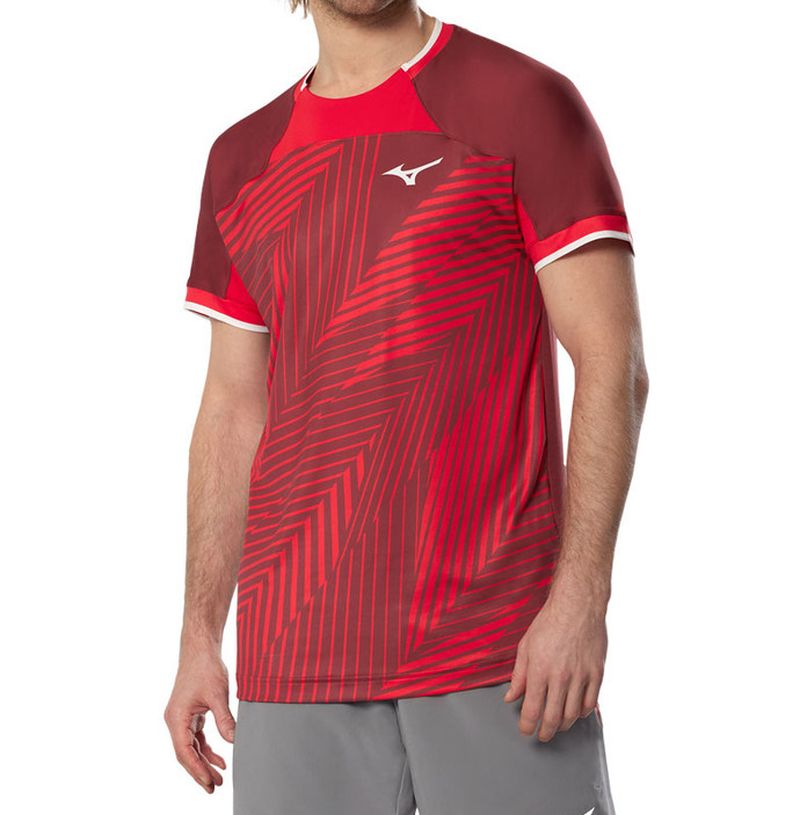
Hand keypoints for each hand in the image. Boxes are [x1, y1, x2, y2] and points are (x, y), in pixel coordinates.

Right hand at [163, 648, 235, 793]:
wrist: (200, 648)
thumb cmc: (205, 667)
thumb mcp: (217, 695)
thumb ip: (225, 720)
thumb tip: (235, 741)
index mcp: (176, 718)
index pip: (185, 752)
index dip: (197, 769)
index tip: (209, 782)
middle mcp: (175, 720)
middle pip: (186, 753)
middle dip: (200, 771)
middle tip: (216, 787)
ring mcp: (182, 717)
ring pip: (192, 747)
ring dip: (205, 761)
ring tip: (220, 777)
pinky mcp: (191, 713)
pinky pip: (197, 737)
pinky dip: (207, 748)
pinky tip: (220, 757)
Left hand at [504, 596, 606, 740]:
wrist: (577, 606)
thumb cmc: (550, 622)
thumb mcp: (526, 646)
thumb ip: (518, 675)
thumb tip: (511, 696)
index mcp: (540, 670)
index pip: (532, 709)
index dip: (527, 725)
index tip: (525, 730)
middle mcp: (561, 676)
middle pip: (553, 717)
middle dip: (545, 732)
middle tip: (542, 735)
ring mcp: (581, 676)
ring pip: (573, 714)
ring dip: (564, 725)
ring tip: (558, 726)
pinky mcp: (596, 673)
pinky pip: (591, 702)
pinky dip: (583, 713)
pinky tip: (576, 712)